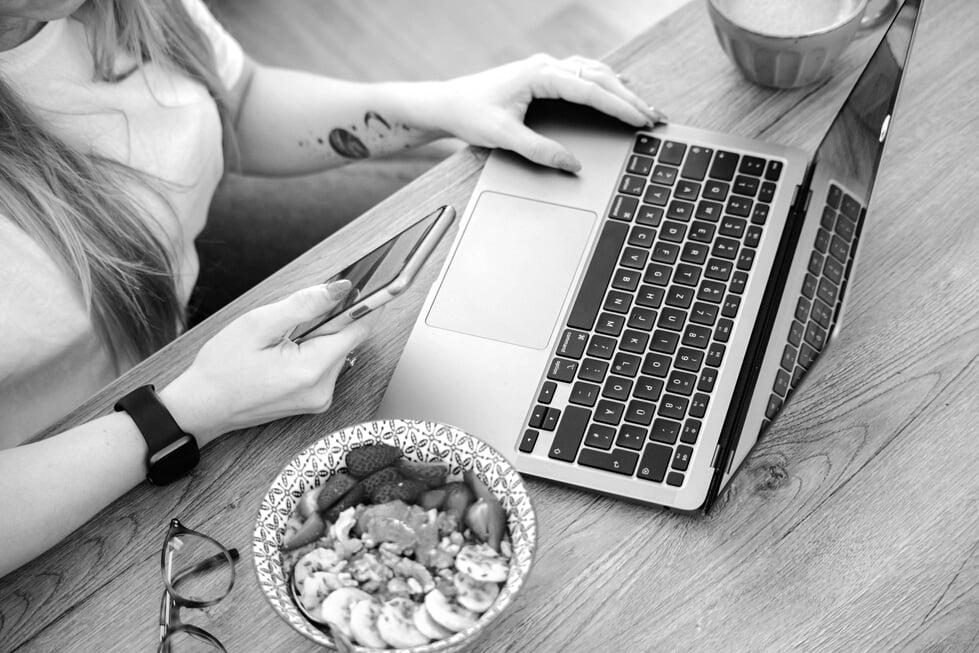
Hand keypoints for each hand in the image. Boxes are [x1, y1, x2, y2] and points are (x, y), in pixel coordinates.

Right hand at [159, 281, 371, 442]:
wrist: (202, 407)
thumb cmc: (222, 368)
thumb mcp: (258, 325)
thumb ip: (304, 305)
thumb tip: (339, 288)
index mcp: (312, 369)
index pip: (359, 328)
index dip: (361, 304)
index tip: (359, 286)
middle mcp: (323, 389)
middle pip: (347, 339)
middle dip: (328, 320)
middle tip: (293, 317)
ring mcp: (320, 398)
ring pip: (336, 351)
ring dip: (318, 336)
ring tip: (282, 340)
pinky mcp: (314, 401)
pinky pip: (325, 365)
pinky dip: (312, 351)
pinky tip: (284, 353)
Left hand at [424, 54, 663, 171]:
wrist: (447, 103)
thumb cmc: (471, 115)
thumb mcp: (504, 138)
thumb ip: (540, 151)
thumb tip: (572, 165)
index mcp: (538, 74)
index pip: (589, 89)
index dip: (618, 106)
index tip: (640, 120)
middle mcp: (545, 65)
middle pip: (599, 78)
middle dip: (629, 98)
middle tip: (654, 117)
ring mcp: (545, 68)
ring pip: (594, 73)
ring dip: (620, 89)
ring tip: (644, 108)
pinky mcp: (543, 75)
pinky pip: (583, 74)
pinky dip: (605, 83)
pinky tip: (620, 87)